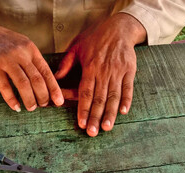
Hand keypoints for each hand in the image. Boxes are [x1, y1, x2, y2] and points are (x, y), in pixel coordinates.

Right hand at [0, 15, 63, 111]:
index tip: (58, 101)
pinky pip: (4, 86)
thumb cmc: (7, 43)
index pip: (46, 72)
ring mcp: (6, 60)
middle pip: (36, 79)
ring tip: (31, 108)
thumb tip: (47, 84)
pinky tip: (16, 107)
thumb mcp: (24, 46)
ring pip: (22, 83)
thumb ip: (34, 62)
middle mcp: (20, 54)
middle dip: (42, 95)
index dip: (54, 88)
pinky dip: (11, 99)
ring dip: (29, 99)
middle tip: (43, 105)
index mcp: (31, 50)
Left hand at [55, 13, 145, 136]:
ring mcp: (118, 71)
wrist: (119, 27)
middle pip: (99, 98)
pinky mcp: (129, 70)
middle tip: (93, 132)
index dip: (84, 109)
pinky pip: (128, 88)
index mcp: (90, 67)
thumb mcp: (76, 46)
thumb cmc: (95, 36)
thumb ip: (66, 63)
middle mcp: (104, 71)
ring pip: (114, 96)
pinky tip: (123, 112)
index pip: (86, 92)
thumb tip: (55, 79)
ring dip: (110, 113)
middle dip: (96, 117)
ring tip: (107, 127)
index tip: (82, 123)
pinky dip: (126, 100)